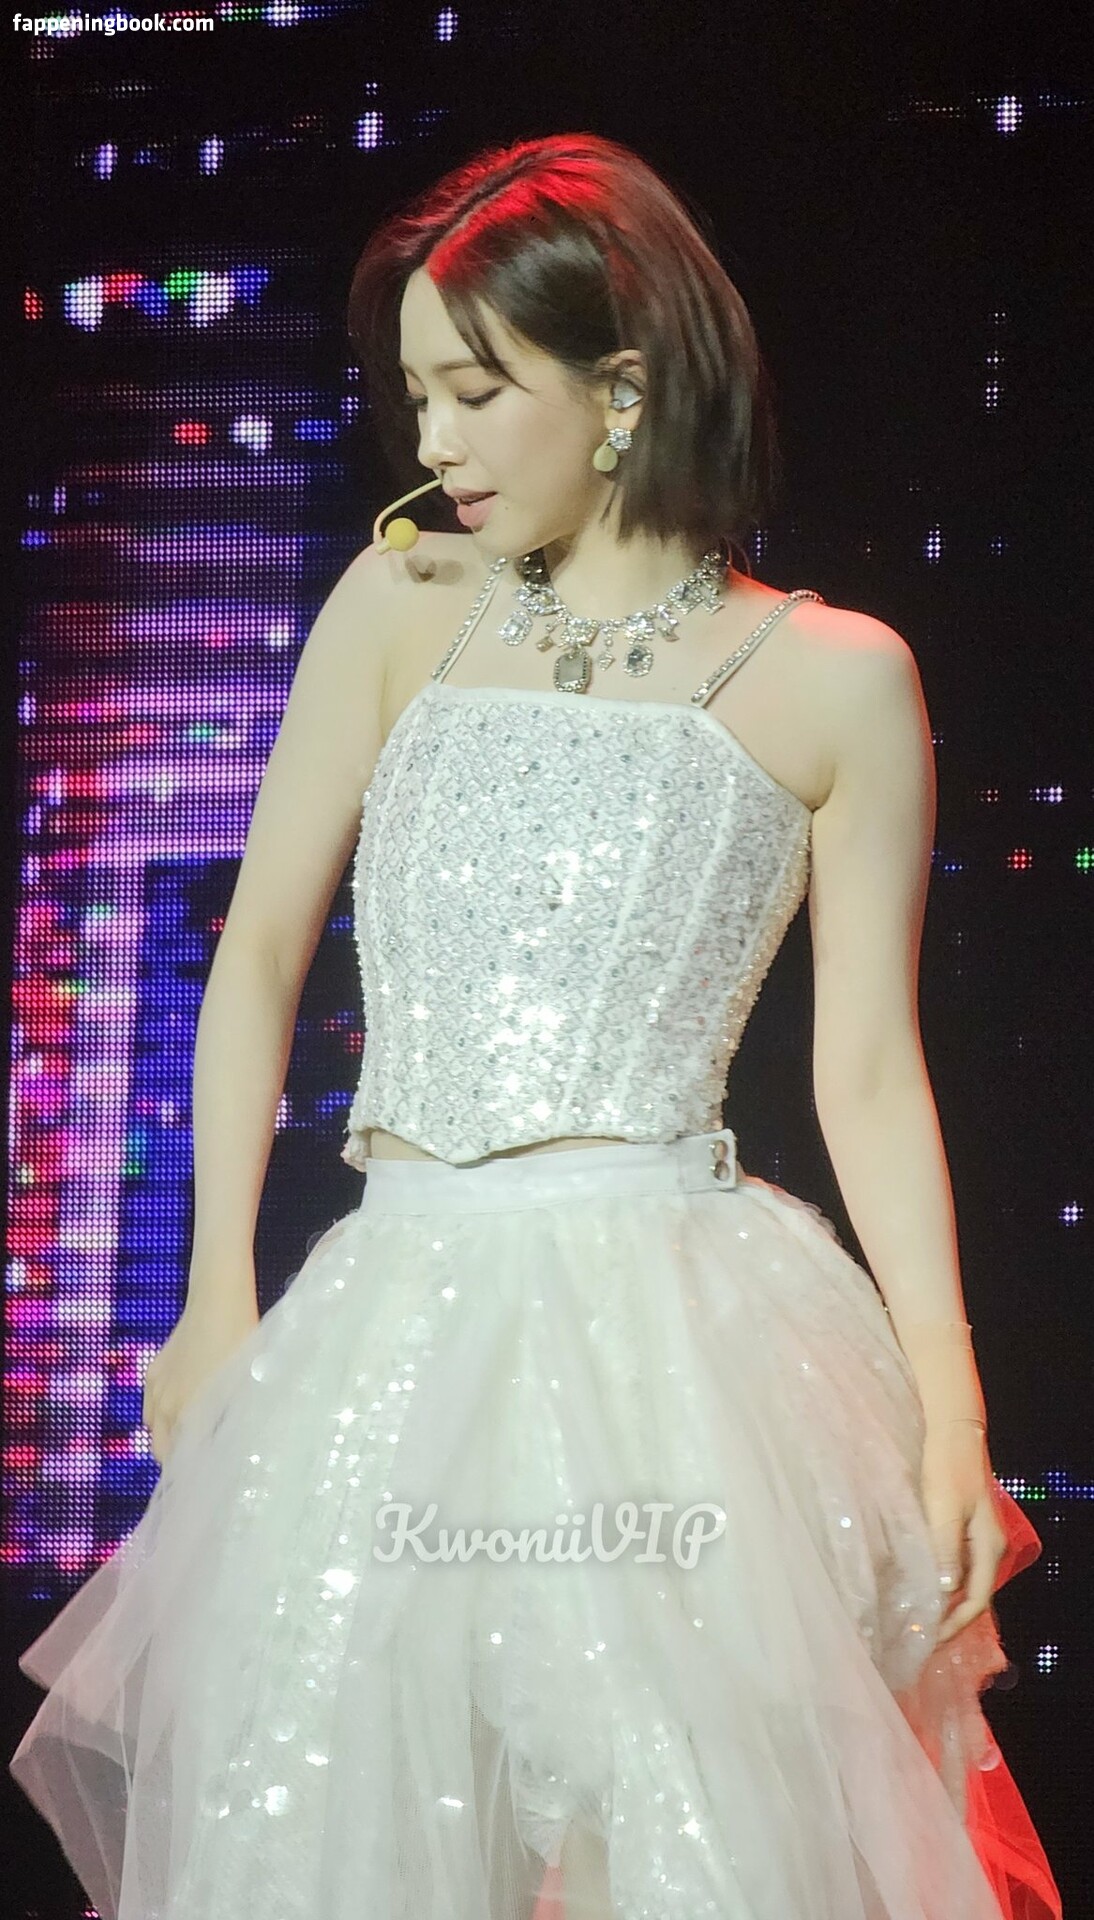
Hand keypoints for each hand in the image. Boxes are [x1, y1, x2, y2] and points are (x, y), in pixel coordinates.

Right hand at [142, 1290, 258, 1466]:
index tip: (206, 1478)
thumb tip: (248, 1444)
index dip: (194, 1472)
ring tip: (189, 1436)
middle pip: (162, 1451)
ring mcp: (155, 1389)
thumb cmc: (240, 1342)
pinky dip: (161, 1414)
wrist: (217, 1301)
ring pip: (153, 1429)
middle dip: (178, 1460)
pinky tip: (180, 1407)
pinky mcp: (153, 1372)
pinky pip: (150, 1406)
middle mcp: (166, 1407)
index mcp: (191, 1414)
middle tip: (199, 1460)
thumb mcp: (247, 1383)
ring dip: (167, 1437)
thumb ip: (239, 1418)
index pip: (183, 1461)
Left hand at [920, 1420, 1008, 1643]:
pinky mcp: (967, 1528)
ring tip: (921, 1619)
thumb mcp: (944, 1509)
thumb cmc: (948, 1468)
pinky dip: (944, 1582)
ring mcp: (980, 1537)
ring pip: (967, 1582)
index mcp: (989, 1546)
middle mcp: (990, 1547)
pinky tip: (925, 1587)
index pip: (976, 1600)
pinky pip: (959, 1566)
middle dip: (951, 1620)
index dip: (955, 1624)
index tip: (930, 1640)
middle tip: (922, 1637)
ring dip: (947, 1603)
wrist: (954, 1432)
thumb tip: (947, 1591)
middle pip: (974, 1595)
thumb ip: (946, 1549)